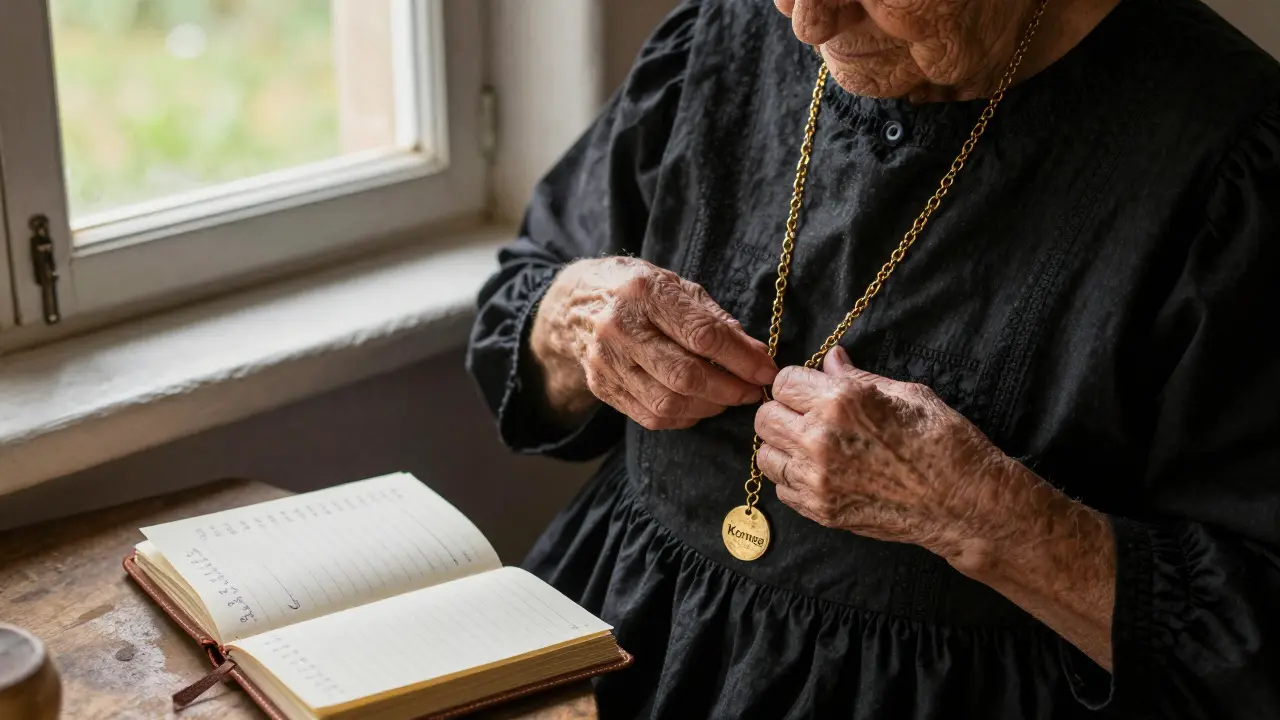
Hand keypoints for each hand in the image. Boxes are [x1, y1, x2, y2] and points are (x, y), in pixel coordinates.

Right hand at [530, 257, 777, 429]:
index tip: (767, 370)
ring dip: (708, 407)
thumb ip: (713, 318)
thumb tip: (753, 353)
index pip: (702, 335)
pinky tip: (699, 405)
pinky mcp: (601, 387)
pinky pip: (651, 416)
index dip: (741, 358)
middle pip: (685, 375)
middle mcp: (619, 327)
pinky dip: (684, 417)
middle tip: (753, 391)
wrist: (573, 304)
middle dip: (729, 389)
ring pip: (668, 403)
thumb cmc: (634, 289)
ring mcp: (606, 361)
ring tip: (728, 397)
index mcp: (643, 292)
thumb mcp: (674, 284)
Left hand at [755, 345, 1116, 670]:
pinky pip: (781, 488)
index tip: (809, 390)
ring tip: (810, 446)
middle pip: (765, 417)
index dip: (796, 383)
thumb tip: (831, 360)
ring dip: (782, 446)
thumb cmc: (944, 442)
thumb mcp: (906, 394)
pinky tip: (820, 471)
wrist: (965, 503)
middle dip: (783, 412)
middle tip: (806, 417)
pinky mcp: (821, 510)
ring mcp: (818, 478)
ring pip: (765, 454)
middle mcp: (821, 438)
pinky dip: (793, 478)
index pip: (783, 382)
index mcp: (842, 401)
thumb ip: (857, 378)